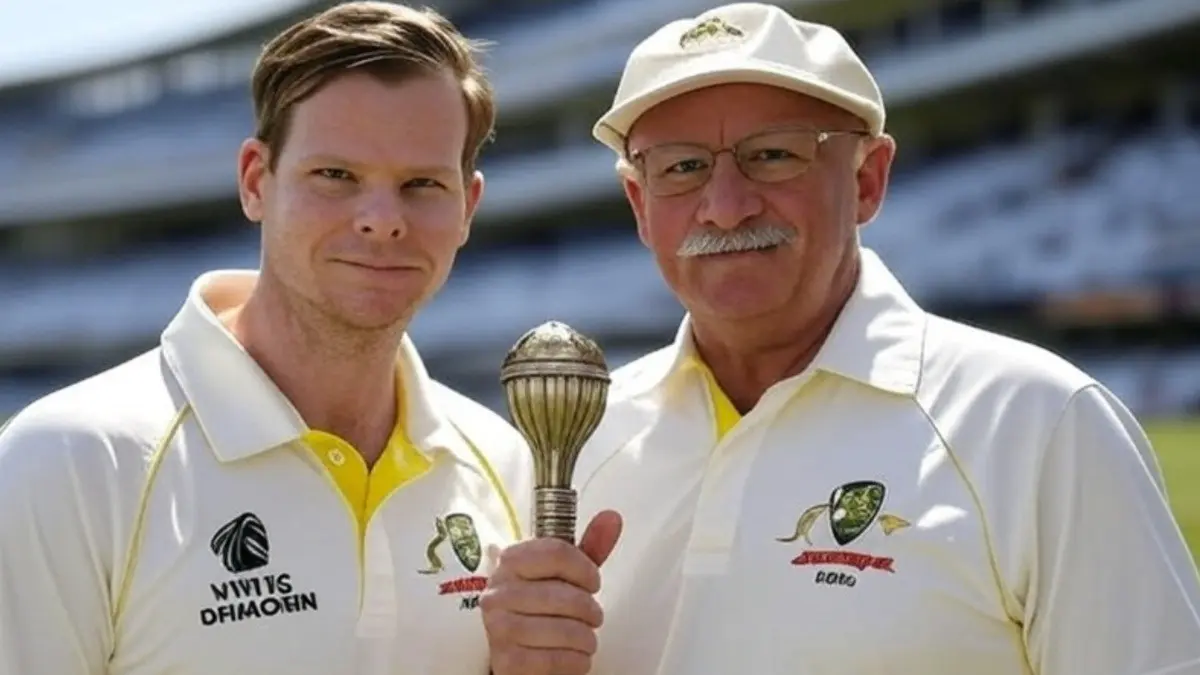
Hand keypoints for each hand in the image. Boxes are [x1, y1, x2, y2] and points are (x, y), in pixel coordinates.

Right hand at [482, 510, 622, 674]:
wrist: (518, 652)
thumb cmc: (543, 609)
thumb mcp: (565, 575)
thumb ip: (588, 548)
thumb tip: (612, 518)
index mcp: (511, 562)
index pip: (557, 553)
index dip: (586, 570)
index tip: (593, 583)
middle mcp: (498, 593)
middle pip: (566, 595)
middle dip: (590, 610)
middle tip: (591, 617)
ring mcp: (498, 628)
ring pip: (565, 630)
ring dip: (586, 639)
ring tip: (583, 638)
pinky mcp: (506, 662)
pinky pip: (557, 661)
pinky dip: (576, 661)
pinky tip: (572, 656)